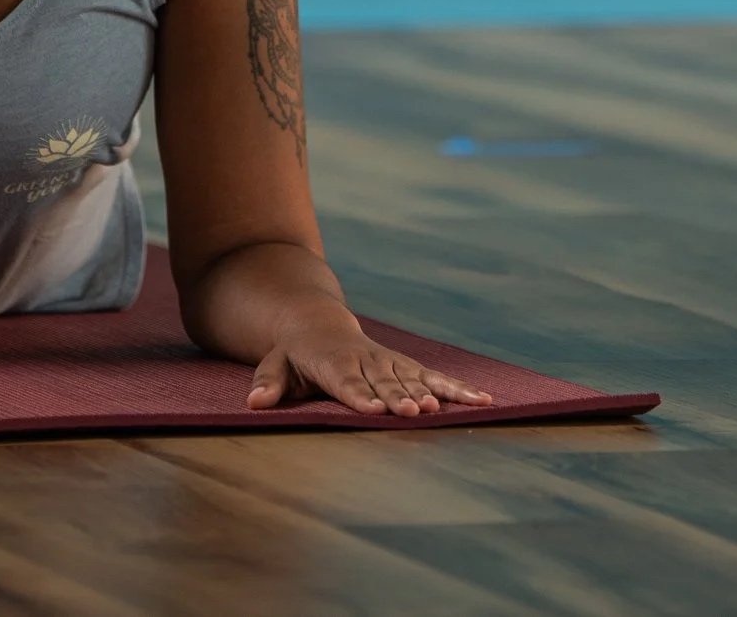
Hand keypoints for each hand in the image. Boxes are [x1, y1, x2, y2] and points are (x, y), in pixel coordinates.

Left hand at [246, 307, 494, 415]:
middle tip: (413, 414)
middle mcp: (365, 359)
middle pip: (384, 382)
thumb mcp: (276, 364)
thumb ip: (268, 383)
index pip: (346, 381)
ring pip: (413, 378)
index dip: (360, 395)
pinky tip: (483, 401)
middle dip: (398, 397)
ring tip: (442, 410)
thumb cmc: (295, 354)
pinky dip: (458, 389)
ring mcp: (389, 362)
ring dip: (429, 394)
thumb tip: (254, 402)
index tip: (373, 410)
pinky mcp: (407, 366)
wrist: (318, 323)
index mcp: (332, 361)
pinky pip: (435, 377)